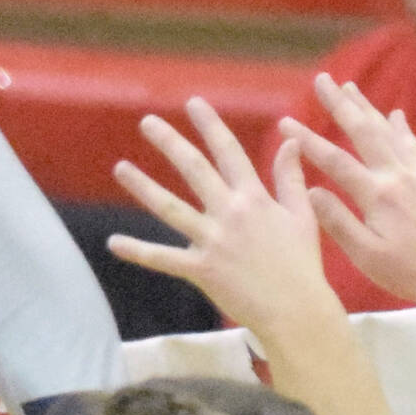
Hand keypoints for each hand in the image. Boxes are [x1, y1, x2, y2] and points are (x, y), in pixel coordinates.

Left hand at [109, 99, 339, 345]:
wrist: (296, 310)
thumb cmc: (302, 265)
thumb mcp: (302, 216)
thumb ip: (291, 177)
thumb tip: (290, 140)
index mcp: (254, 198)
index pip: (228, 151)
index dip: (210, 125)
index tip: (193, 103)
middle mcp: (230, 213)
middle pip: (194, 169)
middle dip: (170, 142)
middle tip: (147, 122)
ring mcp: (213, 241)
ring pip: (170, 208)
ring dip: (143, 186)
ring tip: (120, 168)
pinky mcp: (202, 270)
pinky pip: (163, 259)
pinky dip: (138, 251)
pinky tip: (113, 242)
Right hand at [281, 74, 415, 380]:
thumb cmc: (408, 273)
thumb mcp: (366, 255)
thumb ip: (338, 221)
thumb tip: (311, 190)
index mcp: (377, 196)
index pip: (334, 161)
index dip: (308, 139)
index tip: (285, 121)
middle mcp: (397, 176)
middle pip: (363, 131)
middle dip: (340, 104)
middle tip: (322, 79)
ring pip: (387, 132)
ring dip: (366, 107)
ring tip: (350, 85)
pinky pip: (412, 145)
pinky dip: (401, 127)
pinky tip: (395, 114)